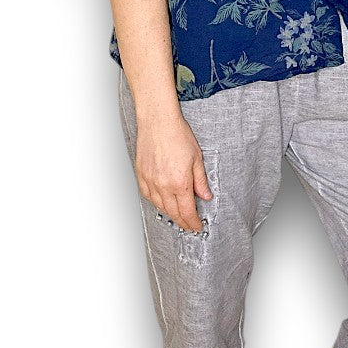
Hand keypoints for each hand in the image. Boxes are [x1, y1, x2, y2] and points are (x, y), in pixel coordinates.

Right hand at [134, 114, 213, 231]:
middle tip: (189, 225)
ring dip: (169, 213)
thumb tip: (205, 196)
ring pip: (159, 206)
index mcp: (179, 182)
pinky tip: (161, 202)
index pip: (187, 211)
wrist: (158, 121)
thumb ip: (201, 180)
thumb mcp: (197, 158)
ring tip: (177, 215)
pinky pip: (147, 195)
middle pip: (173, 212)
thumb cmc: (177, 134)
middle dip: (182, 221)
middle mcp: (163, 185)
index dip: (193, 222)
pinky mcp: (141, 175)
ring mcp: (150, 181)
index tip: (197, 226)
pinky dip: (155, 202)